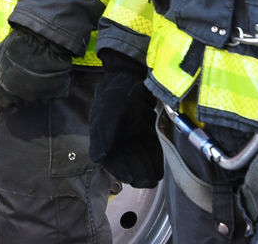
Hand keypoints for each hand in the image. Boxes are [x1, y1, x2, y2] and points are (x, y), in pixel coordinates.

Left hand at [0, 25, 73, 105]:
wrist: (48, 36)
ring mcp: (43, 96)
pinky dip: (47, 89)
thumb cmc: (19, 44)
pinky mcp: (59, 92)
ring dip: (30, 92)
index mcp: (8, 89)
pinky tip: (45, 76)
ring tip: (32, 73)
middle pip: (17, 103)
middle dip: (14, 93)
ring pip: (33, 101)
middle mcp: (25, 97)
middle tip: (17, 75)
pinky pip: (50, 96)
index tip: (1, 86)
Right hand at [89, 51, 161, 187]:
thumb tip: (97, 158)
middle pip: (127, 161)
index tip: (133, 180)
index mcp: (105, 137)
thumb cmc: (114, 92)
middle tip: (149, 182)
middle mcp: (118, 139)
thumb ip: (103, 134)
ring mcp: (132, 135)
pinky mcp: (145, 130)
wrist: (129, 75)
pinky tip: (160, 166)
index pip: (112, 160)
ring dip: (147, 168)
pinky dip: (154, 158)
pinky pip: (150, 148)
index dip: (122, 171)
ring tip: (156, 177)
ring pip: (139, 157)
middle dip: (138, 173)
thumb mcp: (108, 111)